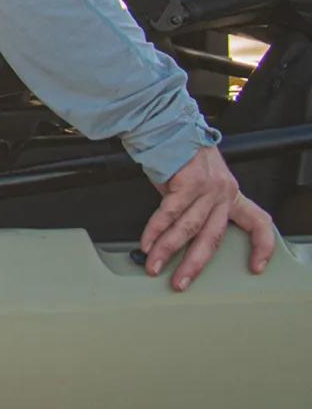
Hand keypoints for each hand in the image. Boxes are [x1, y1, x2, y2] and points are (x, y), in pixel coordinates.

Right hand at [140, 145, 275, 289]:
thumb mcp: (200, 181)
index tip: (256, 267)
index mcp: (232, 194)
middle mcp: (224, 192)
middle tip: (181, 283)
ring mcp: (208, 188)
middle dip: (194, 264)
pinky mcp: (188, 182)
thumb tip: (178, 236)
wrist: (169, 125)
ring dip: (167, 250)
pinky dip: (155, 230)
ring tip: (154, 266)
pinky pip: (169, 213)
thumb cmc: (181, 153)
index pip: (259, 222)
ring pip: (188, 228)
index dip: (262, 246)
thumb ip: (196, 206)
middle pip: (213, 236)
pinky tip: (146, 243)